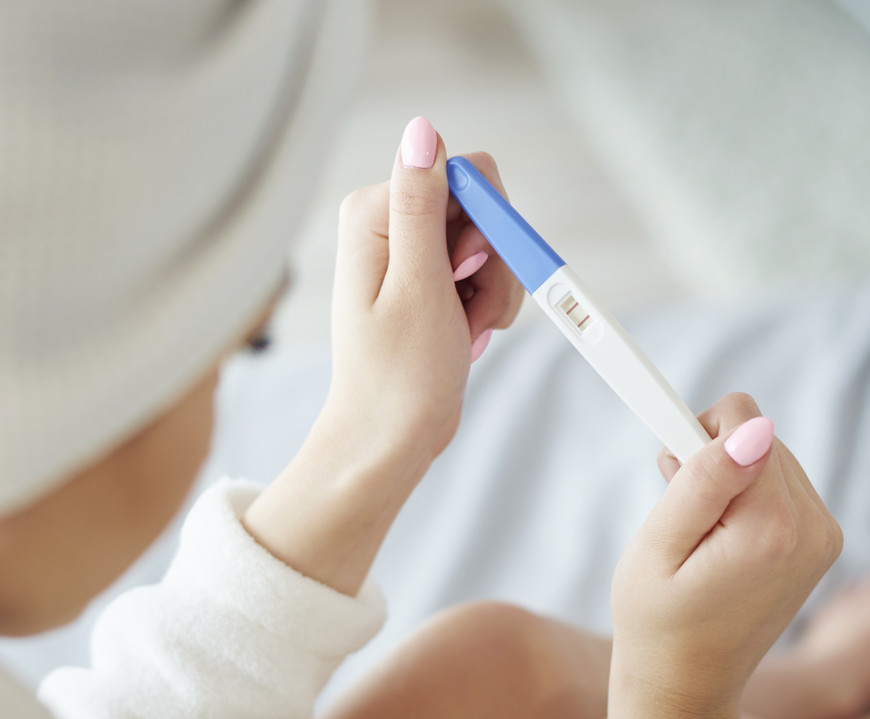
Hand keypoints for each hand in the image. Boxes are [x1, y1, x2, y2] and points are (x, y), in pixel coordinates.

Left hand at [323, 115, 522, 463]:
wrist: (389, 439)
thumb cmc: (399, 378)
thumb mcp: (418, 286)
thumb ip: (422, 205)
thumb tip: (421, 128)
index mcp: (375, 213)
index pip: (463, 173)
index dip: (485, 223)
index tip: (470, 272)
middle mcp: (388, 222)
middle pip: (481, 206)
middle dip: (494, 262)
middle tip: (470, 309)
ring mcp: (410, 251)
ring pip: (490, 241)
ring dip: (495, 290)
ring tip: (466, 330)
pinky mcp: (428, 278)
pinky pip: (483, 270)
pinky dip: (487, 304)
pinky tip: (464, 333)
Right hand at [607, 394, 842, 718]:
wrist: (688, 684)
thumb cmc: (656, 620)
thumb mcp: (658, 548)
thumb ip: (702, 483)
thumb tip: (756, 427)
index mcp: (772, 528)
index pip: (743, 420)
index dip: (693, 437)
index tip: (669, 474)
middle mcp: (814, 528)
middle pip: (760, 433)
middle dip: (713, 460)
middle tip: (682, 516)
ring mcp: (826, 537)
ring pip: (771, 455)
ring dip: (731, 481)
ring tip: (702, 536)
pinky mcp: (824, 541)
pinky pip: (783, 483)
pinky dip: (749, 499)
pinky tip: (724, 543)